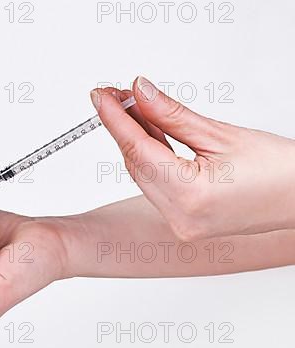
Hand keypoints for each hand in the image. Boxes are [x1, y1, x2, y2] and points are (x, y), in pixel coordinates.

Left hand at [91, 76, 294, 240]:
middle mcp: (181, 217)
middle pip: (136, 163)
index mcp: (191, 196)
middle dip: (122, 126)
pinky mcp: (184, 223)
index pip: (138, 149)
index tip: (100, 96)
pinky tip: (147, 132)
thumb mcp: (221, 134)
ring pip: (143, 174)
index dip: (115, 119)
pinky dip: (150, 157)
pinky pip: (155, 185)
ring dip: (135, 140)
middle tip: (115, 95)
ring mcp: (181, 224)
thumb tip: (140, 93)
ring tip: (130, 107)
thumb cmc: (279, 172)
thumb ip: (172, 115)